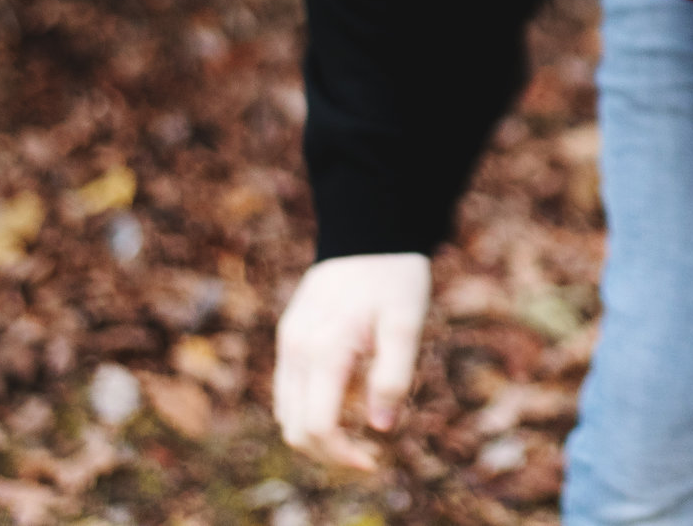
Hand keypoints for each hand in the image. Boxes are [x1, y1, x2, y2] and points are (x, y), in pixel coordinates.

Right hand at [272, 251, 431, 469]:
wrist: (370, 230)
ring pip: (285, 412)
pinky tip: (345, 398)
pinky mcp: (289, 336)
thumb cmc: (394, 277)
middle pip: (295, 429)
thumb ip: (394, 376)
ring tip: (358, 427)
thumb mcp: (407, 324)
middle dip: (329, 453)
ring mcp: (288, 342)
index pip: (318, 428)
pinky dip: (308, 408)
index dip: (343, 456)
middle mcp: (296, 350)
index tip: (373, 461)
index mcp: (325, 350)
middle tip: (367, 455)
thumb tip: (381, 428)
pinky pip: (287, 389)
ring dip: (316, 433)